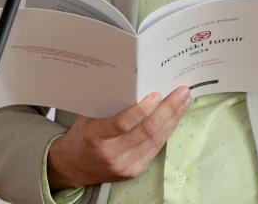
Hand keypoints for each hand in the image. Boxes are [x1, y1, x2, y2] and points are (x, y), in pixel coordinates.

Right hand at [47, 86, 192, 189]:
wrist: (73, 167)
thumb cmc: (81, 136)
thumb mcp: (87, 118)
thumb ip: (110, 107)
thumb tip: (137, 86)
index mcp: (96, 137)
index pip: (123, 123)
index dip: (142, 109)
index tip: (157, 93)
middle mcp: (112, 153)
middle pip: (146, 131)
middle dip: (169, 110)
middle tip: (182, 92)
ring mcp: (126, 165)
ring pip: (156, 140)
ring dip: (173, 119)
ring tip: (185, 102)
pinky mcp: (135, 171)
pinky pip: (155, 148)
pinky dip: (167, 131)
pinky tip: (174, 118)